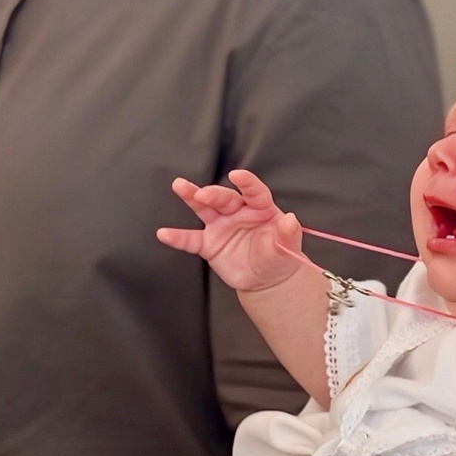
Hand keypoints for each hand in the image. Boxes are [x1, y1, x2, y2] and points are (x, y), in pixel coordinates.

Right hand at [156, 169, 306, 292]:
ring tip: (179, 186)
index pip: (254, 192)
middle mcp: (238, 212)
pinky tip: (164, 234)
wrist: (266, 279)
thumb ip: (288, 233)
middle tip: (204, 194)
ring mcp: (221, 226)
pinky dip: (177, 237)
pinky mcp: (209, 244)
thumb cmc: (279, 256)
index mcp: (260, 208)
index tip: (238, 176)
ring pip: (204, 208)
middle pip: (224, 198)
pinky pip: (191, 239)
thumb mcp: (287, 247)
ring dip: (192, 196)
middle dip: (213, 194)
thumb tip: (291, 220)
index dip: (247, 183)